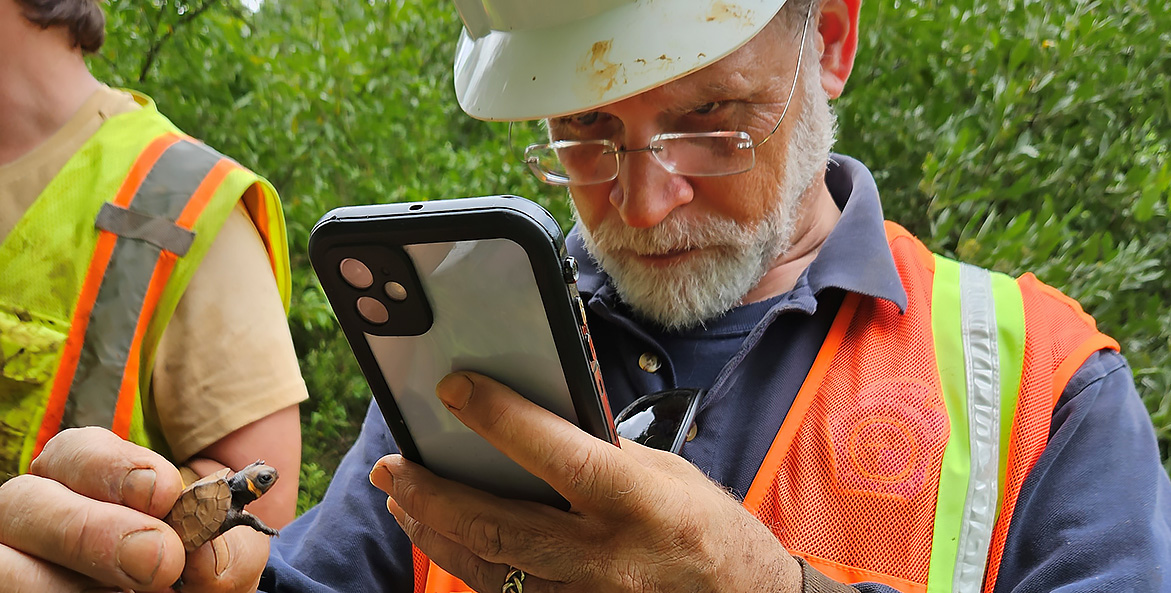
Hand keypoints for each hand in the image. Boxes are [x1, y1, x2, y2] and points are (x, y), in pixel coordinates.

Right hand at [0, 427, 269, 591]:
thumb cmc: (210, 567)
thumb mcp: (230, 552)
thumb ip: (224, 549)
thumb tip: (206, 558)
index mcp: (86, 478)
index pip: (75, 451)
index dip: (113, 467)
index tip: (165, 492)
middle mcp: (40, 516)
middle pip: (23, 503)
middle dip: (88, 530)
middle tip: (160, 560)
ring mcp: (21, 564)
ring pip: (5, 566)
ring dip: (56, 584)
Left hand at [369, 372, 801, 592]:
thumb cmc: (710, 531)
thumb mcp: (666, 476)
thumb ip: (602, 456)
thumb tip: (535, 430)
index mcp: (636, 501)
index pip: (554, 453)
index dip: (498, 418)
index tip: (453, 389)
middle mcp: (606, 555)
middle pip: (497, 523)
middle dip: (433, 492)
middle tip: (392, 467)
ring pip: (489, 566)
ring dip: (437, 532)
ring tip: (404, 500)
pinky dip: (471, 565)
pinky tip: (449, 541)